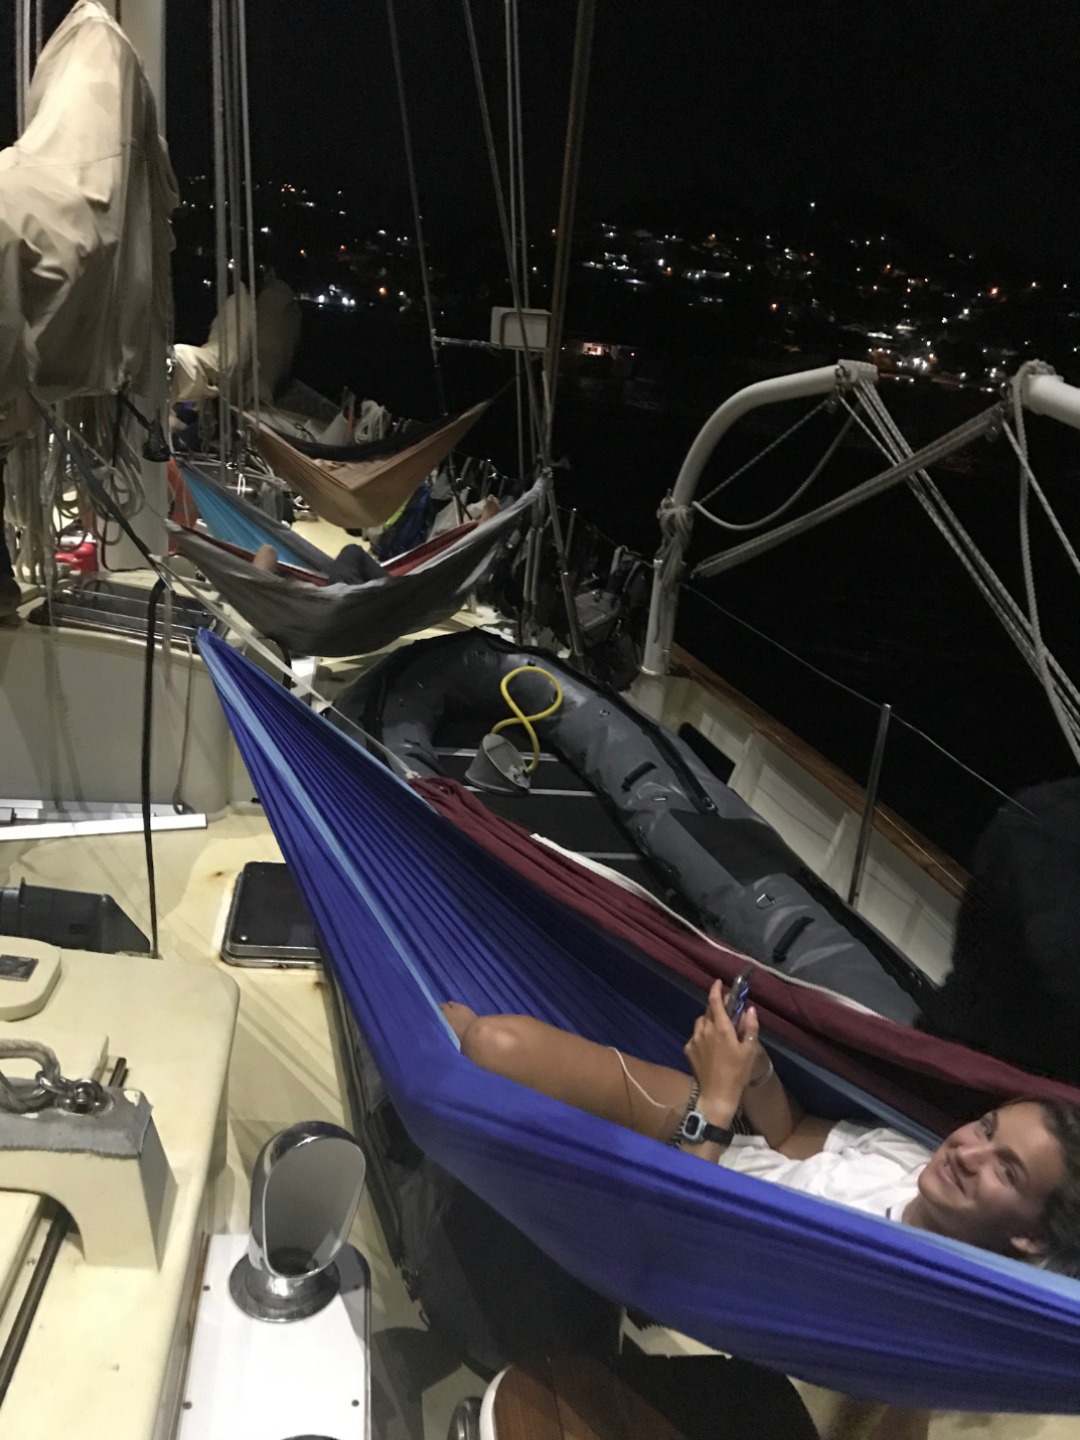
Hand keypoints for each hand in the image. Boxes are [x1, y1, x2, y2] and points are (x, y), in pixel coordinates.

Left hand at [685, 980, 759, 1114]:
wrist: (717, 1095)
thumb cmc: (737, 1073)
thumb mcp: (749, 1050)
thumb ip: (750, 1027)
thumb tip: (750, 1009)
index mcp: (721, 1029)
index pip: (715, 1002)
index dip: (716, 990)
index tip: (718, 983)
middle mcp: (705, 1030)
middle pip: (708, 1011)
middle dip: (716, 1007)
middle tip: (726, 1012)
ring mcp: (694, 1040)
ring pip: (700, 1023)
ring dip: (708, 1021)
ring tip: (719, 1031)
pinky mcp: (688, 1050)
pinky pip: (695, 1036)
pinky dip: (702, 1035)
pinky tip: (711, 1046)